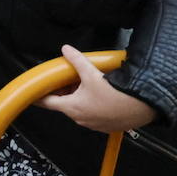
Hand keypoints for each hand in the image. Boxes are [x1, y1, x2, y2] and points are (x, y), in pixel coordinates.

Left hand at [36, 44, 157, 132]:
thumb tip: (66, 49)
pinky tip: (101, 95)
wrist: (143, 106)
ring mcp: (93, 124)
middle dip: (64, 92)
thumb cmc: (117, 93)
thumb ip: (77, 61)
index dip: (39, 96)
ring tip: (87, 85)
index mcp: (72, 107)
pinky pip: (93, 115)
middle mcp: (80, 118)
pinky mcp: (106, 126)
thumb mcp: (92, 74)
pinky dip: (92, 105)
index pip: (47, 102)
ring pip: (79, 109)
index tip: (33, 94)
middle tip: (68, 80)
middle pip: (64, 104)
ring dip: (79, 98)